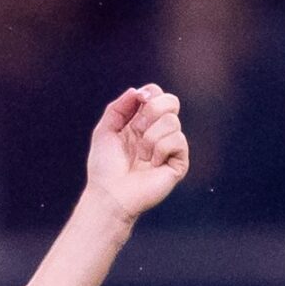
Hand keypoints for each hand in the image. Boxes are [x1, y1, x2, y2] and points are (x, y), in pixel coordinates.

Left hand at [85, 84, 189, 223]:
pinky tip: (151, 164)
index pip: (157, 94)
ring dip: (149, 138)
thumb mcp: (105, 130)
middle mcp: (158, 132)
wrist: (110, 194)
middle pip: (171, 101)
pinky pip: (178, 140)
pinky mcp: (179, 162)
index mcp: (141, 122)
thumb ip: (119, 107)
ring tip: (140, 156)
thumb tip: (138, 91)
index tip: (138, 101)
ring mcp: (170, 147)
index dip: (149, 94)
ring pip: (172, 121)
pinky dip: (160, 150)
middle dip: (152, 111)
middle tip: (137, 130)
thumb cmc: (105, 167)